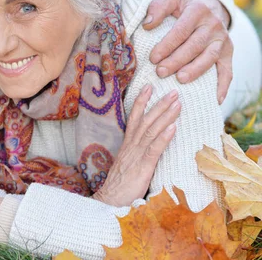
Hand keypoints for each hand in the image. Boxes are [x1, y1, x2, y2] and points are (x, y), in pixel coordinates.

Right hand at [93, 85, 179, 206]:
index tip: (149, 87)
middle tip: (173, 91)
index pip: (135, 118)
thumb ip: (138, 153)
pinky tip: (173, 128)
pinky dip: (164, 137)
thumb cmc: (121, 186)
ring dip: (165, 115)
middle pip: (145, 120)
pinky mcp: (142, 167)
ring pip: (151, 130)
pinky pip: (154, 149)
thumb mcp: (129, 165)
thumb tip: (149, 147)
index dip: (141, 101)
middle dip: (159, 104)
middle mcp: (131, 146)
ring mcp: (136, 155)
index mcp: (128, 144)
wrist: (109, 201)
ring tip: (177, 103)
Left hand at [143, 0, 232, 103]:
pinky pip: (227, 71)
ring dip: (195, 71)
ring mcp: (222, 40)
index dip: (166, 45)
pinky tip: (215, 98)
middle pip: (194, 46)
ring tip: (179, 79)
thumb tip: (148, 24)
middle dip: (176, 60)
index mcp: (197, 10)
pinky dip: (222, 85)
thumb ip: (157, 7)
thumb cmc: (182, 5)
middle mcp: (213, 25)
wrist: (207, 6)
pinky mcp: (228, 52)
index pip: (180, 31)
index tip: (152, 58)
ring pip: (209, 58)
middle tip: (160, 72)